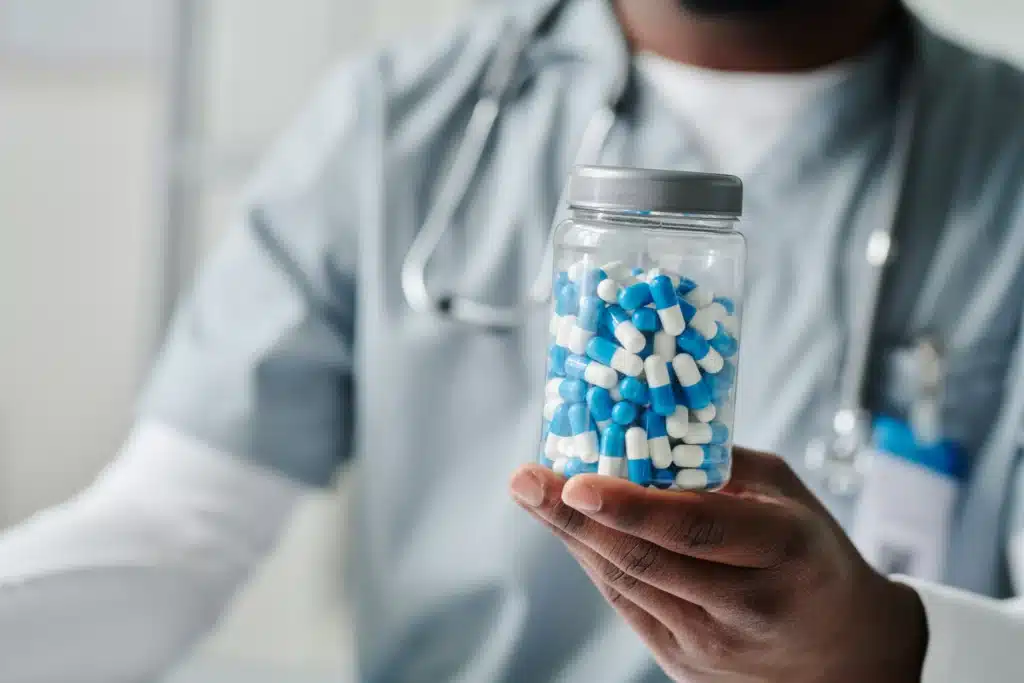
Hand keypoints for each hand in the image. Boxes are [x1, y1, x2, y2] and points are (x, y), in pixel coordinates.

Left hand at [509, 448, 927, 682]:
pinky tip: (569, 527)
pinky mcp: (686, 664)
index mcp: (784, 549)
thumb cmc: (812, 555)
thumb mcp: (788, 496)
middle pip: (644, 560)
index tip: (576, 481)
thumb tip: (647, 431)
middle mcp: (747, 604)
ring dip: (573, 536)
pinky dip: (594, 561)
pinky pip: (627, 605)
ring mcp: (713, 644)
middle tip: (524, 479)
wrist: (846, 655)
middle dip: (573, 518)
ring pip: (625, 583)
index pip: (695, 528)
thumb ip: (721, 466)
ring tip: (533, 494)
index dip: (630, 507)